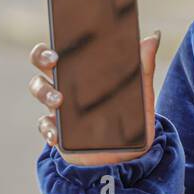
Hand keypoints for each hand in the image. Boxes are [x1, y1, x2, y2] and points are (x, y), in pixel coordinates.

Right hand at [28, 32, 160, 166]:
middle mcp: (66, 89)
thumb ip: (144, 67)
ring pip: (40, 93)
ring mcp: (60, 112)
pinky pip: (46, 127)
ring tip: (59, 101)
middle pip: (42, 69)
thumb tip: (154, 37)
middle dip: (41, 62)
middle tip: (54, 64)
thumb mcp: (141, 94)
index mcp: (82, 75)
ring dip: (45, 93)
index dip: (48, 50)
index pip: (58, 55)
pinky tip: (55, 134)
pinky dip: (48, 129)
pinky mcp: (60, 134)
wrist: (130, 156)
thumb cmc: (132, 121)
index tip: (57, 51)